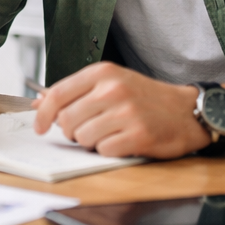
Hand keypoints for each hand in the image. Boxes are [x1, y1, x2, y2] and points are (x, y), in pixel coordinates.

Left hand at [32, 62, 210, 158]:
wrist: (185, 111)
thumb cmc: (143, 97)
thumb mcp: (108, 83)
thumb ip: (75, 92)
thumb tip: (39, 103)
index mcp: (101, 73)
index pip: (57, 94)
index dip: (43, 114)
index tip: (39, 127)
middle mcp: (112, 89)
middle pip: (67, 119)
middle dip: (71, 131)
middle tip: (86, 130)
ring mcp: (126, 112)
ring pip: (83, 137)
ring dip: (90, 142)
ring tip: (107, 134)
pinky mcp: (139, 135)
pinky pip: (104, 150)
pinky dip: (108, 150)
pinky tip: (121, 141)